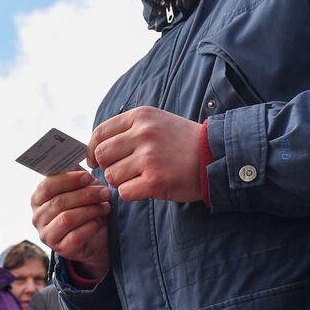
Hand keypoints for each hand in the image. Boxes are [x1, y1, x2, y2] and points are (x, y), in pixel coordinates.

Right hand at [31, 170, 112, 278]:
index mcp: (38, 199)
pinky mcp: (60, 250)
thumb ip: (74, 174)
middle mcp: (37, 217)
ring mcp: (47, 235)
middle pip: (59, 202)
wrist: (96, 238)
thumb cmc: (85, 208)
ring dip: (90, 210)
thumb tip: (73, 156)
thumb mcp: (80, 189)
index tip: (89, 177)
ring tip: (105, 206)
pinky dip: (90, 227)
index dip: (68, 180)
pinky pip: (75, 236)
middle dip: (85, 195)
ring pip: (67, 218)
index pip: (47, 186)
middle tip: (105, 192)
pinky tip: (99, 222)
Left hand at [88, 106, 203, 202]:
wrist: (216, 156)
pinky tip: (147, 187)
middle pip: (101, 155)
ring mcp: (149, 157)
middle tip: (124, 170)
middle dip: (107, 166)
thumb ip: (127, 130)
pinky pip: (124, 192)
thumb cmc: (182, 142)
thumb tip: (94, 149)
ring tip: (141, 177)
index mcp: (141, 117)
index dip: (93, 150)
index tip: (96, 160)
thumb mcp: (156, 122)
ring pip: (112, 176)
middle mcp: (143, 134)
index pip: (99, 133)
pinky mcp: (155, 181)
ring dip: (122, 181)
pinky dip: (132, 193)